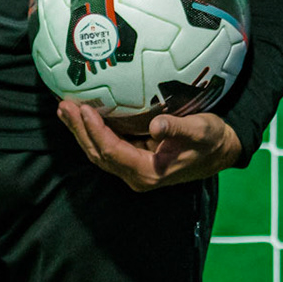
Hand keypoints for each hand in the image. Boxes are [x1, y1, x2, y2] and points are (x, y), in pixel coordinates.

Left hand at [57, 100, 242, 192]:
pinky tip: (82, 115)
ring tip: (64, 109)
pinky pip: (106, 147)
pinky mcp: (133, 159)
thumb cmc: (210, 141)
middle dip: (79, 131)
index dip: (95, 131)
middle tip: (64, 106)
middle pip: (98, 154)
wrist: (219, 153)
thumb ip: (178, 129)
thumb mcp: (200, 131)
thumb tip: (157, 125)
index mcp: (148, 172)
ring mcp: (133, 169)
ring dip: (81, 131)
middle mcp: (136, 175)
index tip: (84, 109)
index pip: (112, 152)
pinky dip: (92, 131)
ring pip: (98, 152)